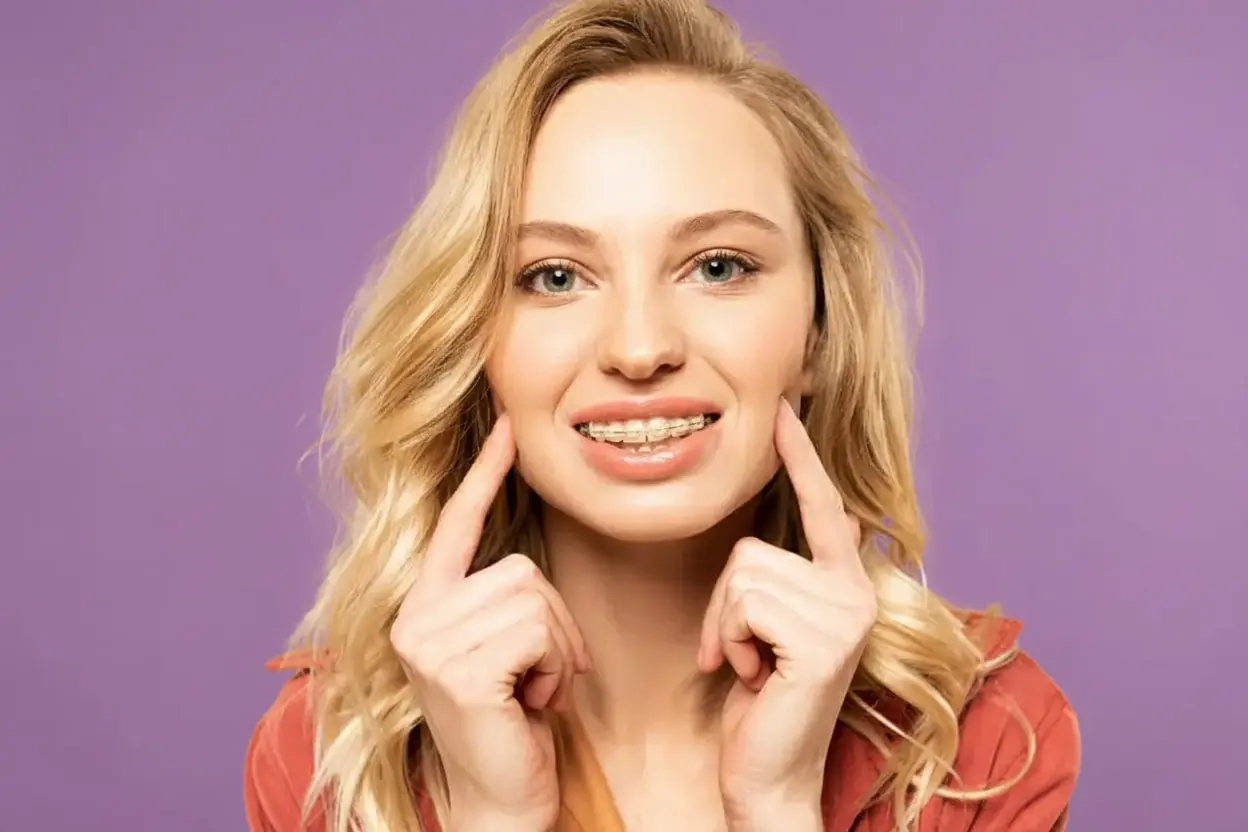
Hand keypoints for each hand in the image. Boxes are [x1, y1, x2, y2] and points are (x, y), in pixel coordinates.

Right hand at [390, 415, 590, 831]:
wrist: (503, 802)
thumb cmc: (512, 726)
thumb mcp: (501, 651)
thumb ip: (499, 602)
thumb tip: (525, 564)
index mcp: (423, 608)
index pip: (455, 527)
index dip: (483, 475)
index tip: (507, 428)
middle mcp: (415, 618)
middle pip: (519, 569)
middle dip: (553, 623)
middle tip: (540, 676)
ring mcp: (430, 643)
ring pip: (534, 597)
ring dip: (557, 648)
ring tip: (534, 691)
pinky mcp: (458, 670)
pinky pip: (539, 629)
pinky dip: (556, 666)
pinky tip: (534, 704)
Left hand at [698, 398, 875, 829]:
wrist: (766, 776)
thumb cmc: (759, 701)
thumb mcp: (766, 628)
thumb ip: (774, 579)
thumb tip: (771, 534)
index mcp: (846, 584)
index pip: (821, 505)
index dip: (799, 455)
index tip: (783, 406)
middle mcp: (856, 592)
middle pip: (751, 548)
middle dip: (724, 604)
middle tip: (741, 653)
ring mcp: (845, 615)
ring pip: (742, 574)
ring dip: (725, 626)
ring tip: (750, 665)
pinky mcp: (824, 640)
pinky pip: (744, 603)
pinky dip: (730, 641)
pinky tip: (753, 676)